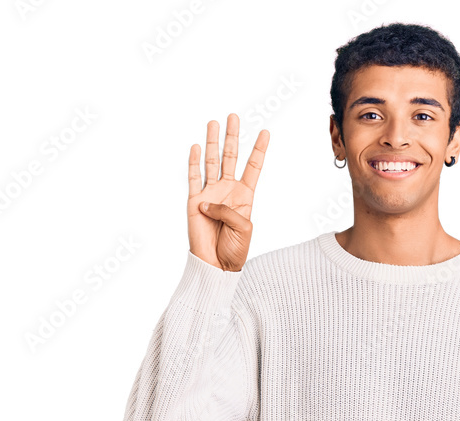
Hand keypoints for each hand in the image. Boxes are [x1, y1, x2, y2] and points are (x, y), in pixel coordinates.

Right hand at [187, 113, 269, 271]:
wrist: (216, 264)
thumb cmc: (234, 249)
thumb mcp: (243, 227)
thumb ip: (229, 210)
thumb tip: (208, 201)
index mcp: (244, 196)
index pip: (253, 167)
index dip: (259, 150)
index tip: (265, 132)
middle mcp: (227, 190)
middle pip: (231, 157)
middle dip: (232, 136)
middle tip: (233, 116)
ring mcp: (210, 194)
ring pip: (211, 162)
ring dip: (212, 142)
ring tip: (214, 123)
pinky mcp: (194, 202)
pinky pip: (193, 178)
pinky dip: (194, 162)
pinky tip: (196, 146)